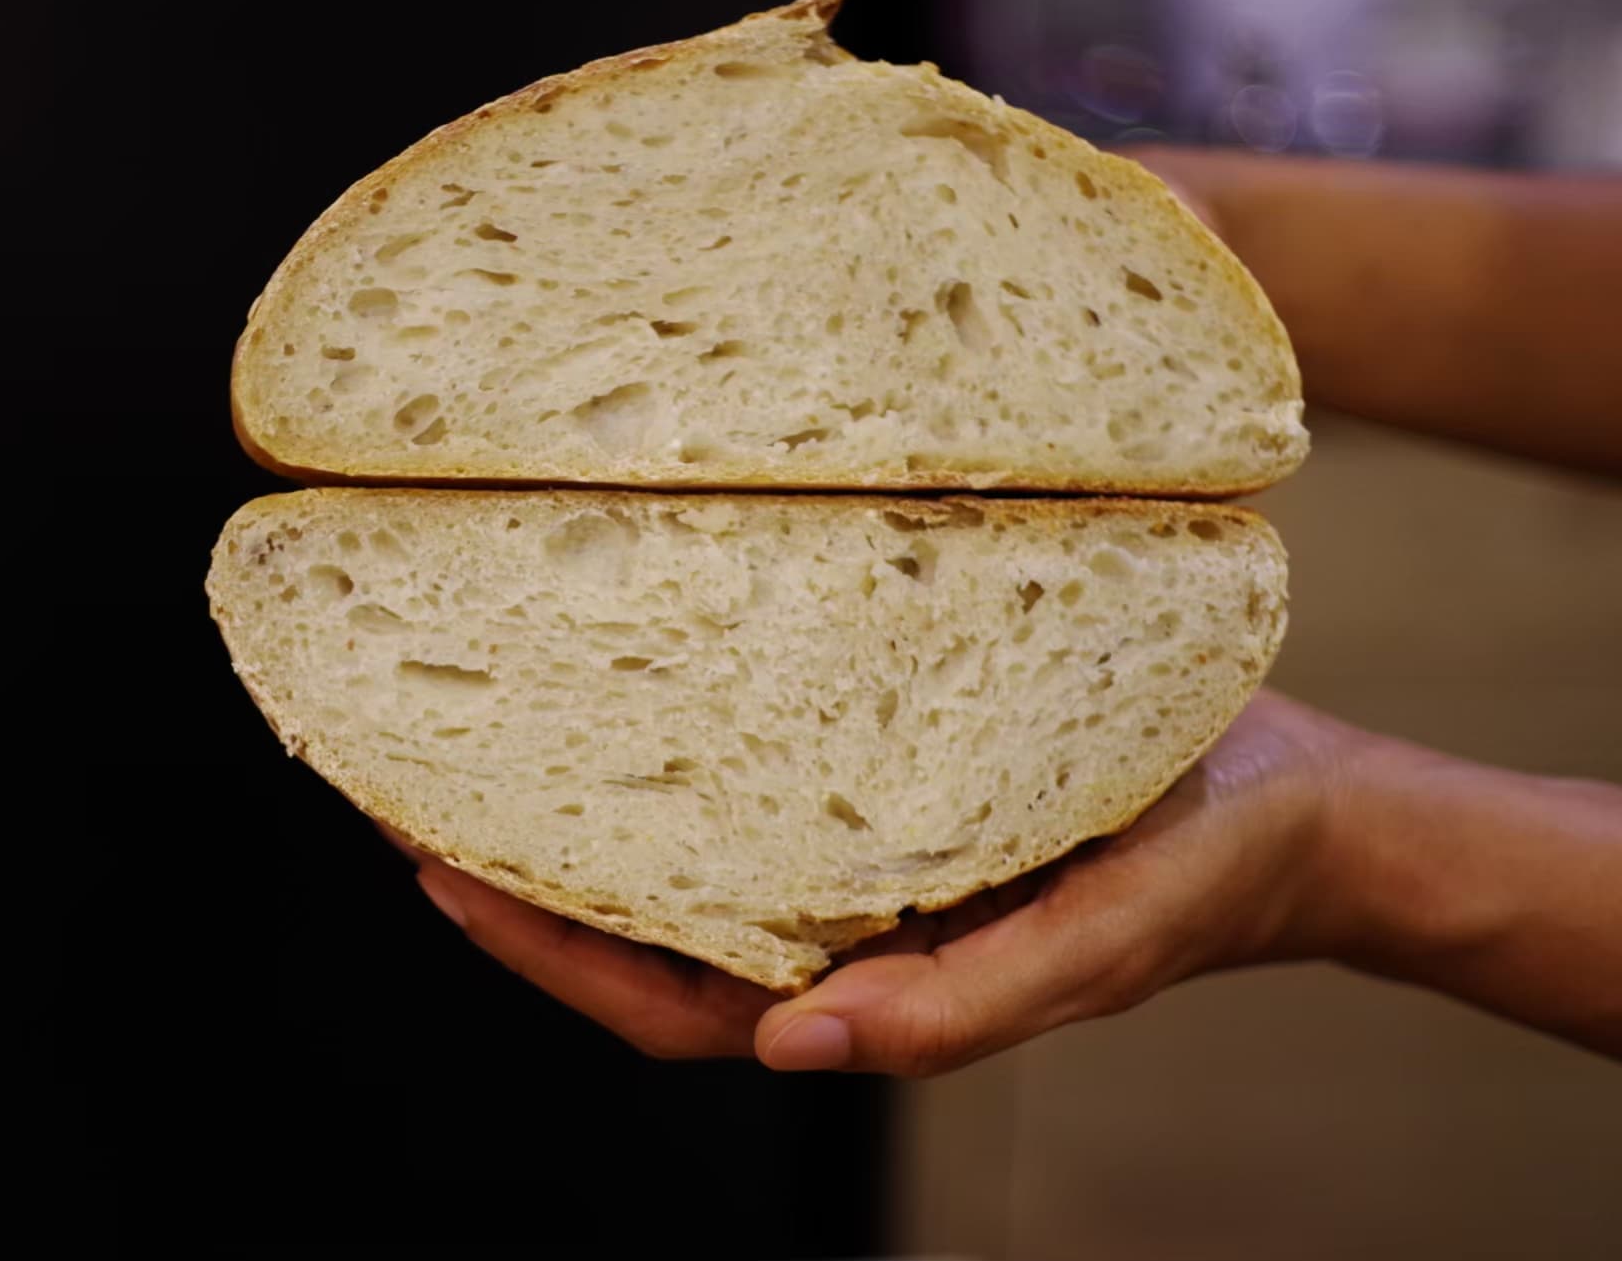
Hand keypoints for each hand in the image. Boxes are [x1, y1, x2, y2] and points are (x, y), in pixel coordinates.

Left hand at [406, 691, 1370, 1074]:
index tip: (431, 863)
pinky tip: (627, 643)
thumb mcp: (1096, 943)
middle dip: (514, 850)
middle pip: (636, 903)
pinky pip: (744, 746)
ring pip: (676, 823)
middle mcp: (826, 910)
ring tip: (476, 689)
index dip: (537, 947)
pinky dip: (670, 714)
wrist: (1294, 795)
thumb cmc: (1199, 877)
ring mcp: (842, 837)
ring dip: (574, 775)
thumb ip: (960, 1011)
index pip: (659, 990)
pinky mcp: (875, 756)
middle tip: (396, 756)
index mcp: (855, 978)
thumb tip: (797, 1047)